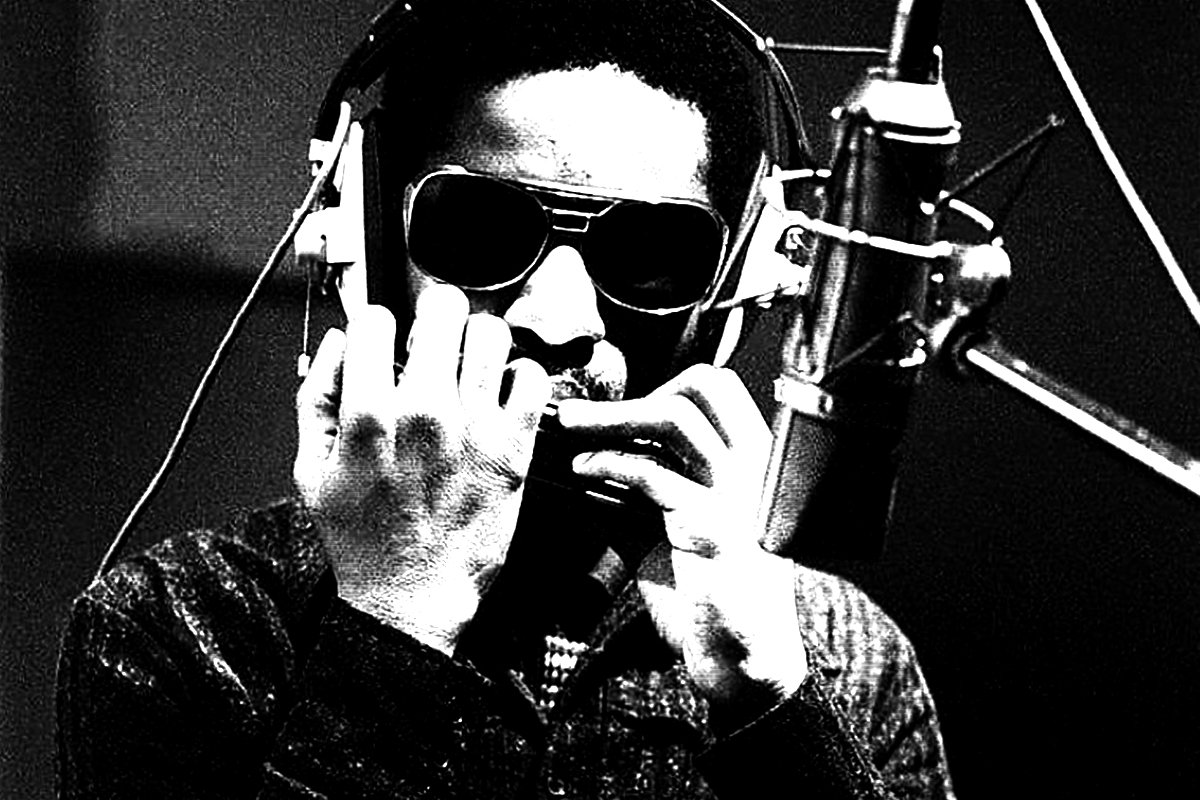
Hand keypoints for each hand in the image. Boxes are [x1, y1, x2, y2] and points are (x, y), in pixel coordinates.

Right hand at [294, 285, 549, 653]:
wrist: (411, 597)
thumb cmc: (361, 538)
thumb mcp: (311, 470)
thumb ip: (317, 397)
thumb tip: (337, 341)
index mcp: (368, 415)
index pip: (375, 319)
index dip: (376, 323)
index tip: (381, 339)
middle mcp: (425, 413)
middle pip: (441, 308)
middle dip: (433, 314)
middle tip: (432, 337)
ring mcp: (475, 429)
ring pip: (492, 333)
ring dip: (478, 340)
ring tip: (469, 362)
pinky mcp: (514, 450)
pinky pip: (533, 379)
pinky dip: (520, 376)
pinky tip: (501, 391)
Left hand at [557, 364, 806, 725]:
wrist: (743, 662)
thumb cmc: (711, 597)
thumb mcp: (679, 527)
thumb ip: (651, 488)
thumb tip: (594, 453)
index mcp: (755, 462)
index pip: (716, 388)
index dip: (664, 387)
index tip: (620, 414)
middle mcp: (756, 468)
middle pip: (702, 387)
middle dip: (634, 392)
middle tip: (580, 413)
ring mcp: (737, 495)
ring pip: (674, 419)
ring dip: (610, 418)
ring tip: (569, 428)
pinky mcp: (712, 527)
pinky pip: (654, 473)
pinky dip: (610, 462)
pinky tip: (584, 469)